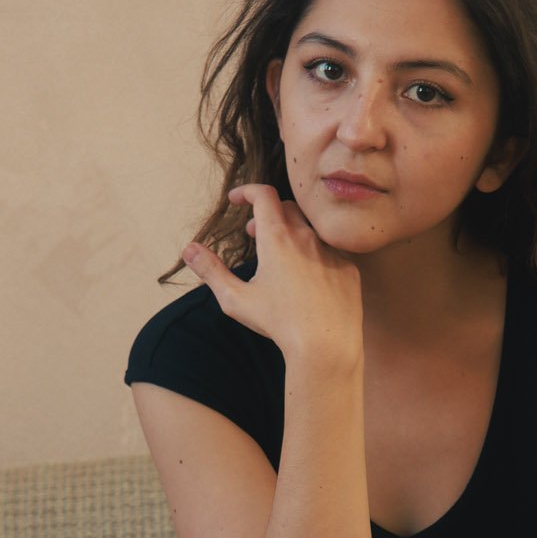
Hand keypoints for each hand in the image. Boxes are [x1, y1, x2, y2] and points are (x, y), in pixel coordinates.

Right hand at [181, 184, 363, 370]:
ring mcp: (331, 251)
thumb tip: (188, 249)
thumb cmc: (278, 323)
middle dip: (266, 214)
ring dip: (291, 234)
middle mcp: (306, 237)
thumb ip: (211, 271)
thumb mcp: (235, 299)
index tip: (237, 199)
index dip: (247, 191)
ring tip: (279, 257)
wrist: (326, 346)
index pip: (263, 195)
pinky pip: (330, 252)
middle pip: (286, 208)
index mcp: (276, 238)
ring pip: (309, 230)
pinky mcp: (348, 269)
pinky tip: (307, 279)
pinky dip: (314, 255)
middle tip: (252, 232)